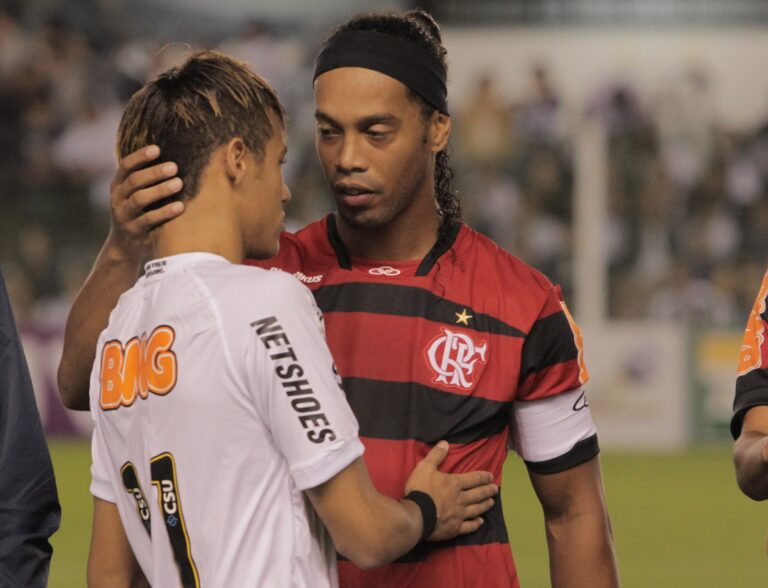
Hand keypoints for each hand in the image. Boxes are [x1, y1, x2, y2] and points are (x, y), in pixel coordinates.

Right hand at [107, 146, 184, 261]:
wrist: (125, 245)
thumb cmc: (139, 212)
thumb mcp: (137, 194)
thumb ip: (147, 179)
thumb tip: (173, 157)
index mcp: (118, 185)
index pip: (126, 166)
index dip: (140, 156)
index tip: (157, 149)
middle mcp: (118, 198)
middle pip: (134, 181)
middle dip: (154, 172)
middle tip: (174, 167)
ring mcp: (124, 215)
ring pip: (140, 199)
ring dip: (160, 190)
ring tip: (179, 183)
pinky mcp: (134, 230)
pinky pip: (149, 219)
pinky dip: (165, 212)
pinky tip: (180, 206)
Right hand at [404, 441, 497, 540]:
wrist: (416, 515)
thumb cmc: (420, 490)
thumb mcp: (425, 467)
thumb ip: (436, 455)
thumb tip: (445, 443)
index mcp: (455, 484)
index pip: (473, 478)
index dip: (483, 477)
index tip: (491, 476)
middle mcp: (461, 499)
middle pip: (478, 494)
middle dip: (487, 490)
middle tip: (495, 489)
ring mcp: (459, 515)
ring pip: (476, 509)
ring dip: (485, 505)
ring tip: (492, 502)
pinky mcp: (455, 528)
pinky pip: (469, 526)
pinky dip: (476, 524)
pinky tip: (480, 522)